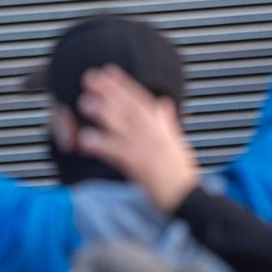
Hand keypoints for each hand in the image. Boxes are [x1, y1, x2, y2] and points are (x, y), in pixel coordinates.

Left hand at [75, 65, 199, 212]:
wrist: (187, 199)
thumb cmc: (180, 175)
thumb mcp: (176, 143)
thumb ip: (166, 123)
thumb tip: (164, 103)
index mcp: (161, 128)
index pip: (140, 100)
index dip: (123, 85)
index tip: (109, 72)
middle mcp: (154, 134)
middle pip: (129, 107)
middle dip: (109, 91)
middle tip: (90, 77)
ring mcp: (147, 148)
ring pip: (122, 125)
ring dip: (102, 112)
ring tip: (84, 101)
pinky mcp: (139, 165)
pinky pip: (116, 152)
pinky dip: (100, 144)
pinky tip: (84, 139)